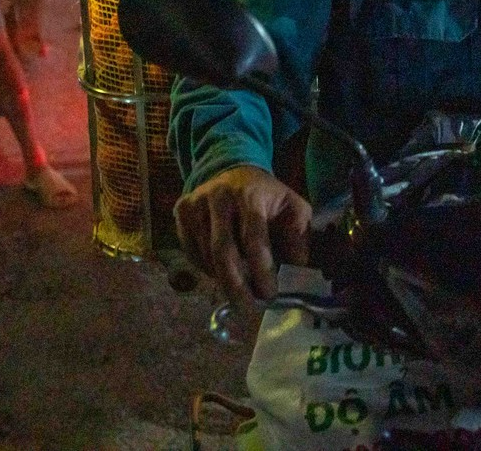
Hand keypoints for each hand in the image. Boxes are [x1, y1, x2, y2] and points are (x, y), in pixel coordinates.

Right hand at [174, 164, 311, 304]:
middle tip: (248, 310)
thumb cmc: (268, 197)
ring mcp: (196, 203)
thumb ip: (299, 237)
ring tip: (240, 291)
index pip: (253, 239)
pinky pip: (191, 252)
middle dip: (236, 286)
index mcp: (251, 195)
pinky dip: (207, 269)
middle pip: (222, 251)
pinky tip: (222, 271)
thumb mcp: (293, 208)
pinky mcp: (181, 211)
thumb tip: (296, 269)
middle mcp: (219, 196)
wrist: (234, 169)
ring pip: (205, 256)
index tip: (270, 295)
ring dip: (223, 280)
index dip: (261, 271)